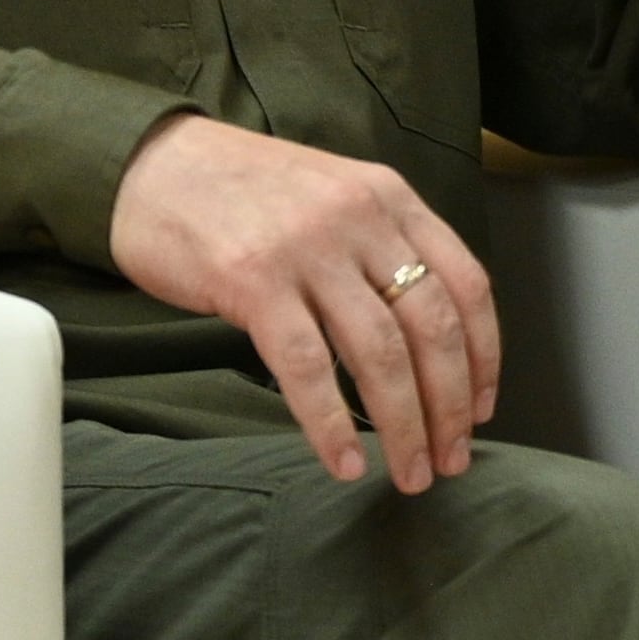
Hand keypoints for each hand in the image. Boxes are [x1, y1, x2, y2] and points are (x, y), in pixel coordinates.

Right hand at [111, 113, 497, 492]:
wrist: (154, 165)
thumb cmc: (245, 192)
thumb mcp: (336, 197)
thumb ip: (381, 247)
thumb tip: (422, 337)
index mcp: (391, 198)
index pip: (466, 283)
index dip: (484, 354)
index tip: (483, 408)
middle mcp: (361, 219)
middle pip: (432, 326)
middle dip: (451, 405)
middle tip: (453, 459)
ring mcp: (308, 250)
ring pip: (380, 354)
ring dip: (404, 426)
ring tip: (410, 474)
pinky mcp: (253, 282)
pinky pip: (307, 368)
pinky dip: (332, 425)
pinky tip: (344, 462)